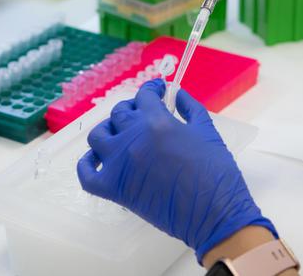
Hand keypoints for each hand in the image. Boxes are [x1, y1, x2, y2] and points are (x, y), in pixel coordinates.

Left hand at [77, 79, 275, 263]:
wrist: (214, 213)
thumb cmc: (216, 172)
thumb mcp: (207, 130)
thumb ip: (190, 107)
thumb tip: (177, 94)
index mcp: (156, 122)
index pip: (144, 96)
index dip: (151, 89)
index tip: (157, 90)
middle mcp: (133, 138)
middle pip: (119, 114)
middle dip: (131, 109)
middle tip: (142, 114)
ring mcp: (120, 164)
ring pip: (98, 138)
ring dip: (107, 131)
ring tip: (119, 134)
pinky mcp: (115, 189)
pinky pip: (87, 175)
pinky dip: (87, 165)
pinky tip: (97, 160)